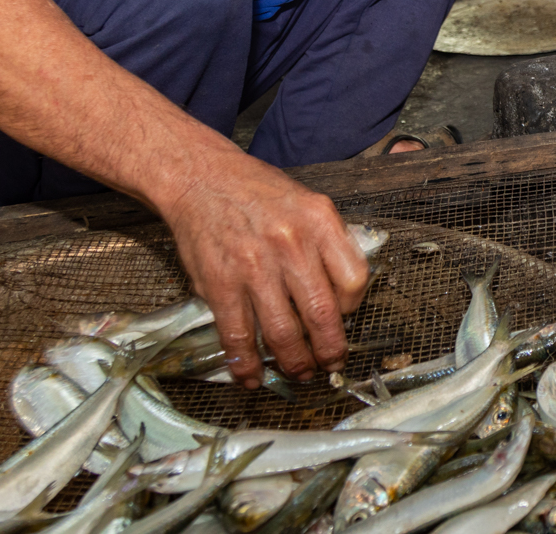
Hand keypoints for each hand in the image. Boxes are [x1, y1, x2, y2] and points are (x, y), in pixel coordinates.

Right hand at [160, 153, 369, 386]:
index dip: (352, 308)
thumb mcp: (308, 203)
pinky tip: (251, 377)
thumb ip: (328, 243)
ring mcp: (253, 267)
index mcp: (319, 221)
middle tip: (330, 364)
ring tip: (300, 373)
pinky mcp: (219, 284)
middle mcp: (290, 244)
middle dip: (329, 350)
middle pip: (322, 313)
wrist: (202, 178)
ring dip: (294, 362)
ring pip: (282, 332)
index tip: (344, 317)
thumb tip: (344, 293)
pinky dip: (246, 364)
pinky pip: (237, 336)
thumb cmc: (258, 192)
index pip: (354, 279)